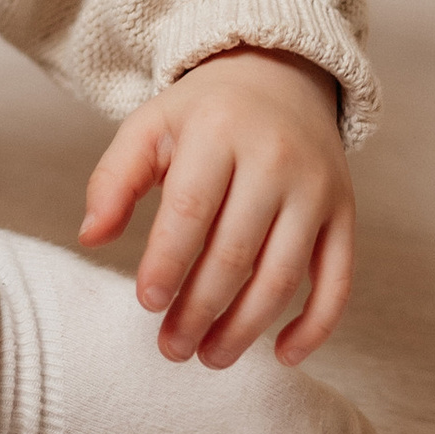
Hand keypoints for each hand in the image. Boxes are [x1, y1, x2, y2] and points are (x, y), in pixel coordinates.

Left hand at [80, 47, 353, 366]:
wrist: (280, 77)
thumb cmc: (204, 114)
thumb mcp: (151, 127)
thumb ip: (114, 179)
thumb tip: (90, 237)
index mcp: (219, 132)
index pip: (191, 210)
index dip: (167, 263)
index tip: (147, 303)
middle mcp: (275, 159)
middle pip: (235, 252)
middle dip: (200, 310)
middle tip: (172, 348)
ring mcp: (316, 189)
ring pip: (283, 275)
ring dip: (246, 328)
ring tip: (210, 357)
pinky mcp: (344, 213)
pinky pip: (338, 280)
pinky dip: (315, 326)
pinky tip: (282, 354)